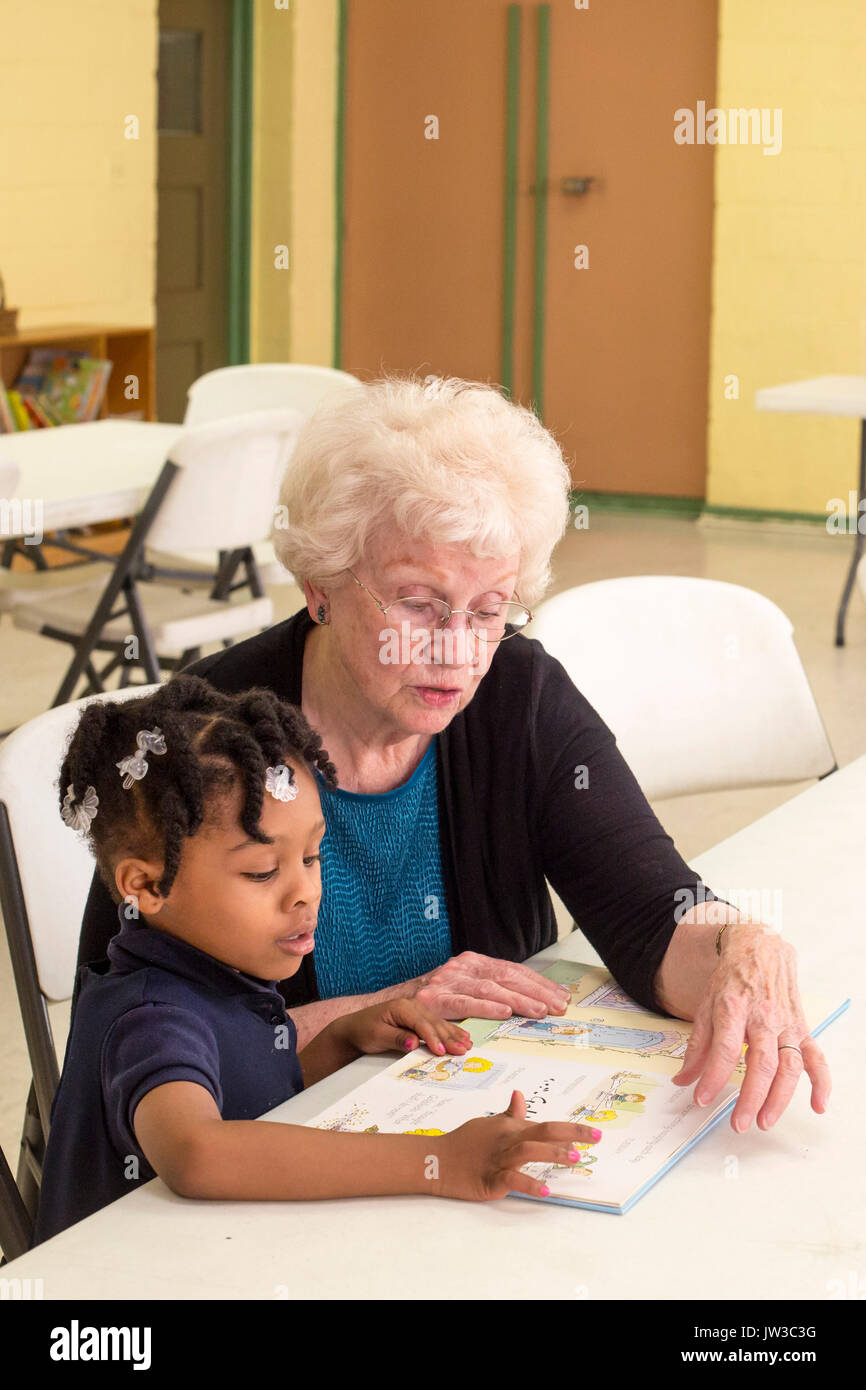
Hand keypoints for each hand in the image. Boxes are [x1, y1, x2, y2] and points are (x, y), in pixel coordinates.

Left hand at [338, 998, 471, 1057]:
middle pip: (434, 1023)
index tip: (441, 1052)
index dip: (433, 1038)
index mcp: (401, 1007)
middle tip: (463, 1050)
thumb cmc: (363, 1031)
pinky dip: (449, 1032)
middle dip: (449, 1037)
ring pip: (438, 1023)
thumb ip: (396, 1039)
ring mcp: (416, 1010)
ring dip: (453, 1035)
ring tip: (467, 1045)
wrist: (354, 1028)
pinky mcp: (418, 1018)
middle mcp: (412, 1006)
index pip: (421, 1024)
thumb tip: (414, 1043)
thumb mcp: (377, 1036)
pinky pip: (436, 1025)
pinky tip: (461, 1036)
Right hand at [412, 951, 571, 1020]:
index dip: (538, 983)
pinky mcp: (434, 1000)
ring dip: (518, 1000)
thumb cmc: (437, 999)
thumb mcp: (466, 987)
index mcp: (474, 962)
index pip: (512, 970)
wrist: (396, 1006)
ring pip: (489, 989)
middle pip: (506, 977)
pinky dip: (486, 1007)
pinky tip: (504, 1013)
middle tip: (557, 1006)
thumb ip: (493, 990)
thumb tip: (533, 1001)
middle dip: (535, 992)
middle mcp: (462, 967)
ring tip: (539, 1010)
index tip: (559, 995)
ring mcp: (448, 982)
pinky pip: (464, 1003)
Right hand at [438, 1090, 601, 1200]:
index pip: (547, 1126)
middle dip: (570, 1134)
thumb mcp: (490, 1123)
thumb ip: (510, 1114)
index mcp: (511, 1128)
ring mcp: (499, 1160)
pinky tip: (544, 1190)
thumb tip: (519, 1095)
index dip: (572, 1129)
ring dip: (551, 1154)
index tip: (595, 1133)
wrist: (438, 1159)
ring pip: (528, 1152)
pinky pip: (511, 1180)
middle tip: (595, 1138)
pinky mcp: (490, 1180)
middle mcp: (508, 1141)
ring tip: (573, 1159)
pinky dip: (528, 1183)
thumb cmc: (466, 1142)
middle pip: (542, 1132)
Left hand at [671, 924, 831, 1131]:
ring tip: (765, 1121)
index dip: (713, 1077)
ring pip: (789, 1065)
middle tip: (739, 1123)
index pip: (725, 1049)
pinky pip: (816, 1057)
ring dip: (780, 1098)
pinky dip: (821, 1082)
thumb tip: (683, 1080)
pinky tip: (817, 1105)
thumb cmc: (731, 979)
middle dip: (751, 1097)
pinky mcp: (803, 1028)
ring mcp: (786, 1023)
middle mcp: (763, 1016)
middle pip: (761, 1062)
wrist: (760, 948)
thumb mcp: (706, 1005)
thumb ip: (697, 1046)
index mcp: (734, 1007)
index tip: (701, 1099)